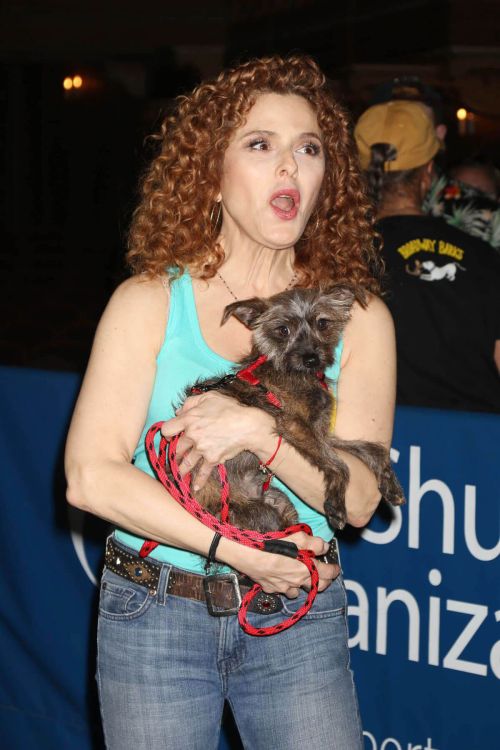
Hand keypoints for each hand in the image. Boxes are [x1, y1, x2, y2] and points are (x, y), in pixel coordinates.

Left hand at [161, 392, 274, 489]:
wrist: (248, 425)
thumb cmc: (230, 409)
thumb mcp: (209, 397)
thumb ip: (191, 402)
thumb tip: (179, 411)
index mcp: (189, 419)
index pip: (167, 429)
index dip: (168, 432)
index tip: (171, 435)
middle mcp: (192, 436)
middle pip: (176, 448)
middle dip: (174, 453)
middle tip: (173, 457)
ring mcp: (202, 449)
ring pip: (186, 462)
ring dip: (180, 469)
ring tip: (176, 474)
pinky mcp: (212, 459)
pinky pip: (203, 472)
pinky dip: (199, 481)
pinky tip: (195, 487)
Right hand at [223, 532, 339, 598]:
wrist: (248, 554)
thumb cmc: (273, 543)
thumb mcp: (298, 536)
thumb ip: (314, 543)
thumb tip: (325, 547)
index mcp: (308, 569)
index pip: (328, 573)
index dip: (334, 570)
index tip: (336, 568)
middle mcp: (298, 582)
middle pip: (317, 587)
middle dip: (323, 582)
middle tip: (324, 575)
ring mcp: (283, 588)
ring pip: (298, 592)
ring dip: (302, 586)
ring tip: (301, 578)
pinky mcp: (270, 589)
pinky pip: (281, 590)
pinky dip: (285, 586)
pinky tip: (282, 578)